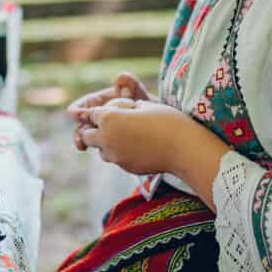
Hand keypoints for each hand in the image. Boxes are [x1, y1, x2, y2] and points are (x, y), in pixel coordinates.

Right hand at [67, 72, 149, 150]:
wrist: (158, 122)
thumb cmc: (145, 104)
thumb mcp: (138, 93)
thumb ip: (130, 84)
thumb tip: (120, 78)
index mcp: (97, 104)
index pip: (80, 107)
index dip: (76, 111)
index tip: (78, 114)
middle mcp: (96, 120)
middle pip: (81, 127)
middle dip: (78, 133)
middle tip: (80, 138)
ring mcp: (102, 133)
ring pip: (88, 140)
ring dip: (84, 144)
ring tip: (82, 147)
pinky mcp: (109, 145)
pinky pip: (101, 150)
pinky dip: (102, 152)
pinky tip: (106, 153)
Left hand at [82, 100, 229, 210]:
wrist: (185, 149)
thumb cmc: (168, 120)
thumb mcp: (144, 104)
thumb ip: (124, 107)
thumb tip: (115, 111)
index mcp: (109, 119)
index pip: (92, 114)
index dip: (103, 110)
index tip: (116, 109)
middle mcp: (106, 139)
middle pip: (86, 135)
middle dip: (95, 129)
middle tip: (114, 124)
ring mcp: (115, 156)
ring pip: (100, 150)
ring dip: (106, 143)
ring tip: (128, 136)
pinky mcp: (125, 167)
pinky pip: (116, 159)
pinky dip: (121, 153)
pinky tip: (139, 146)